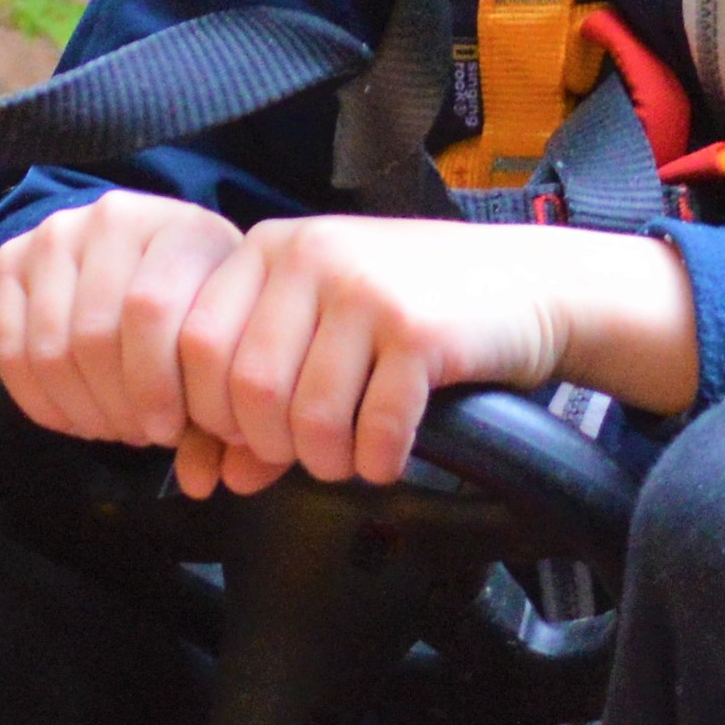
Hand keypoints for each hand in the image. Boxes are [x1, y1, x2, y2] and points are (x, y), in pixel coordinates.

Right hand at [0, 190, 255, 459]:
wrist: (147, 257)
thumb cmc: (201, 314)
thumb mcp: (228, 348)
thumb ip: (227, 418)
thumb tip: (200, 482)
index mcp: (185, 227)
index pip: (153, 312)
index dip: (158, 389)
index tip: (172, 431)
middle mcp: (116, 215)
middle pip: (96, 336)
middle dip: (118, 408)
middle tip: (141, 434)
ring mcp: (56, 233)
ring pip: (51, 349)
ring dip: (82, 410)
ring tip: (113, 426)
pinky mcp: (11, 258)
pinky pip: (10, 350)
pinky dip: (41, 402)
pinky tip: (76, 418)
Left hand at [0, 198, 700, 493]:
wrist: (534, 286)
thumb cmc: (417, 314)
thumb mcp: (326, 331)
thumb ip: (258, 393)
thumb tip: (206, 475)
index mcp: (271, 249)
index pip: (190, 345)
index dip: (203, 413)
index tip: (235, 445)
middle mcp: (311, 257)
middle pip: (242, 388)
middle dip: (268, 445)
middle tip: (306, 455)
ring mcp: (366, 290)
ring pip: (304, 416)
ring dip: (325, 461)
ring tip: (351, 456)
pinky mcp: (419, 330)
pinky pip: (372, 428)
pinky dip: (377, 461)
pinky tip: (390, 453)